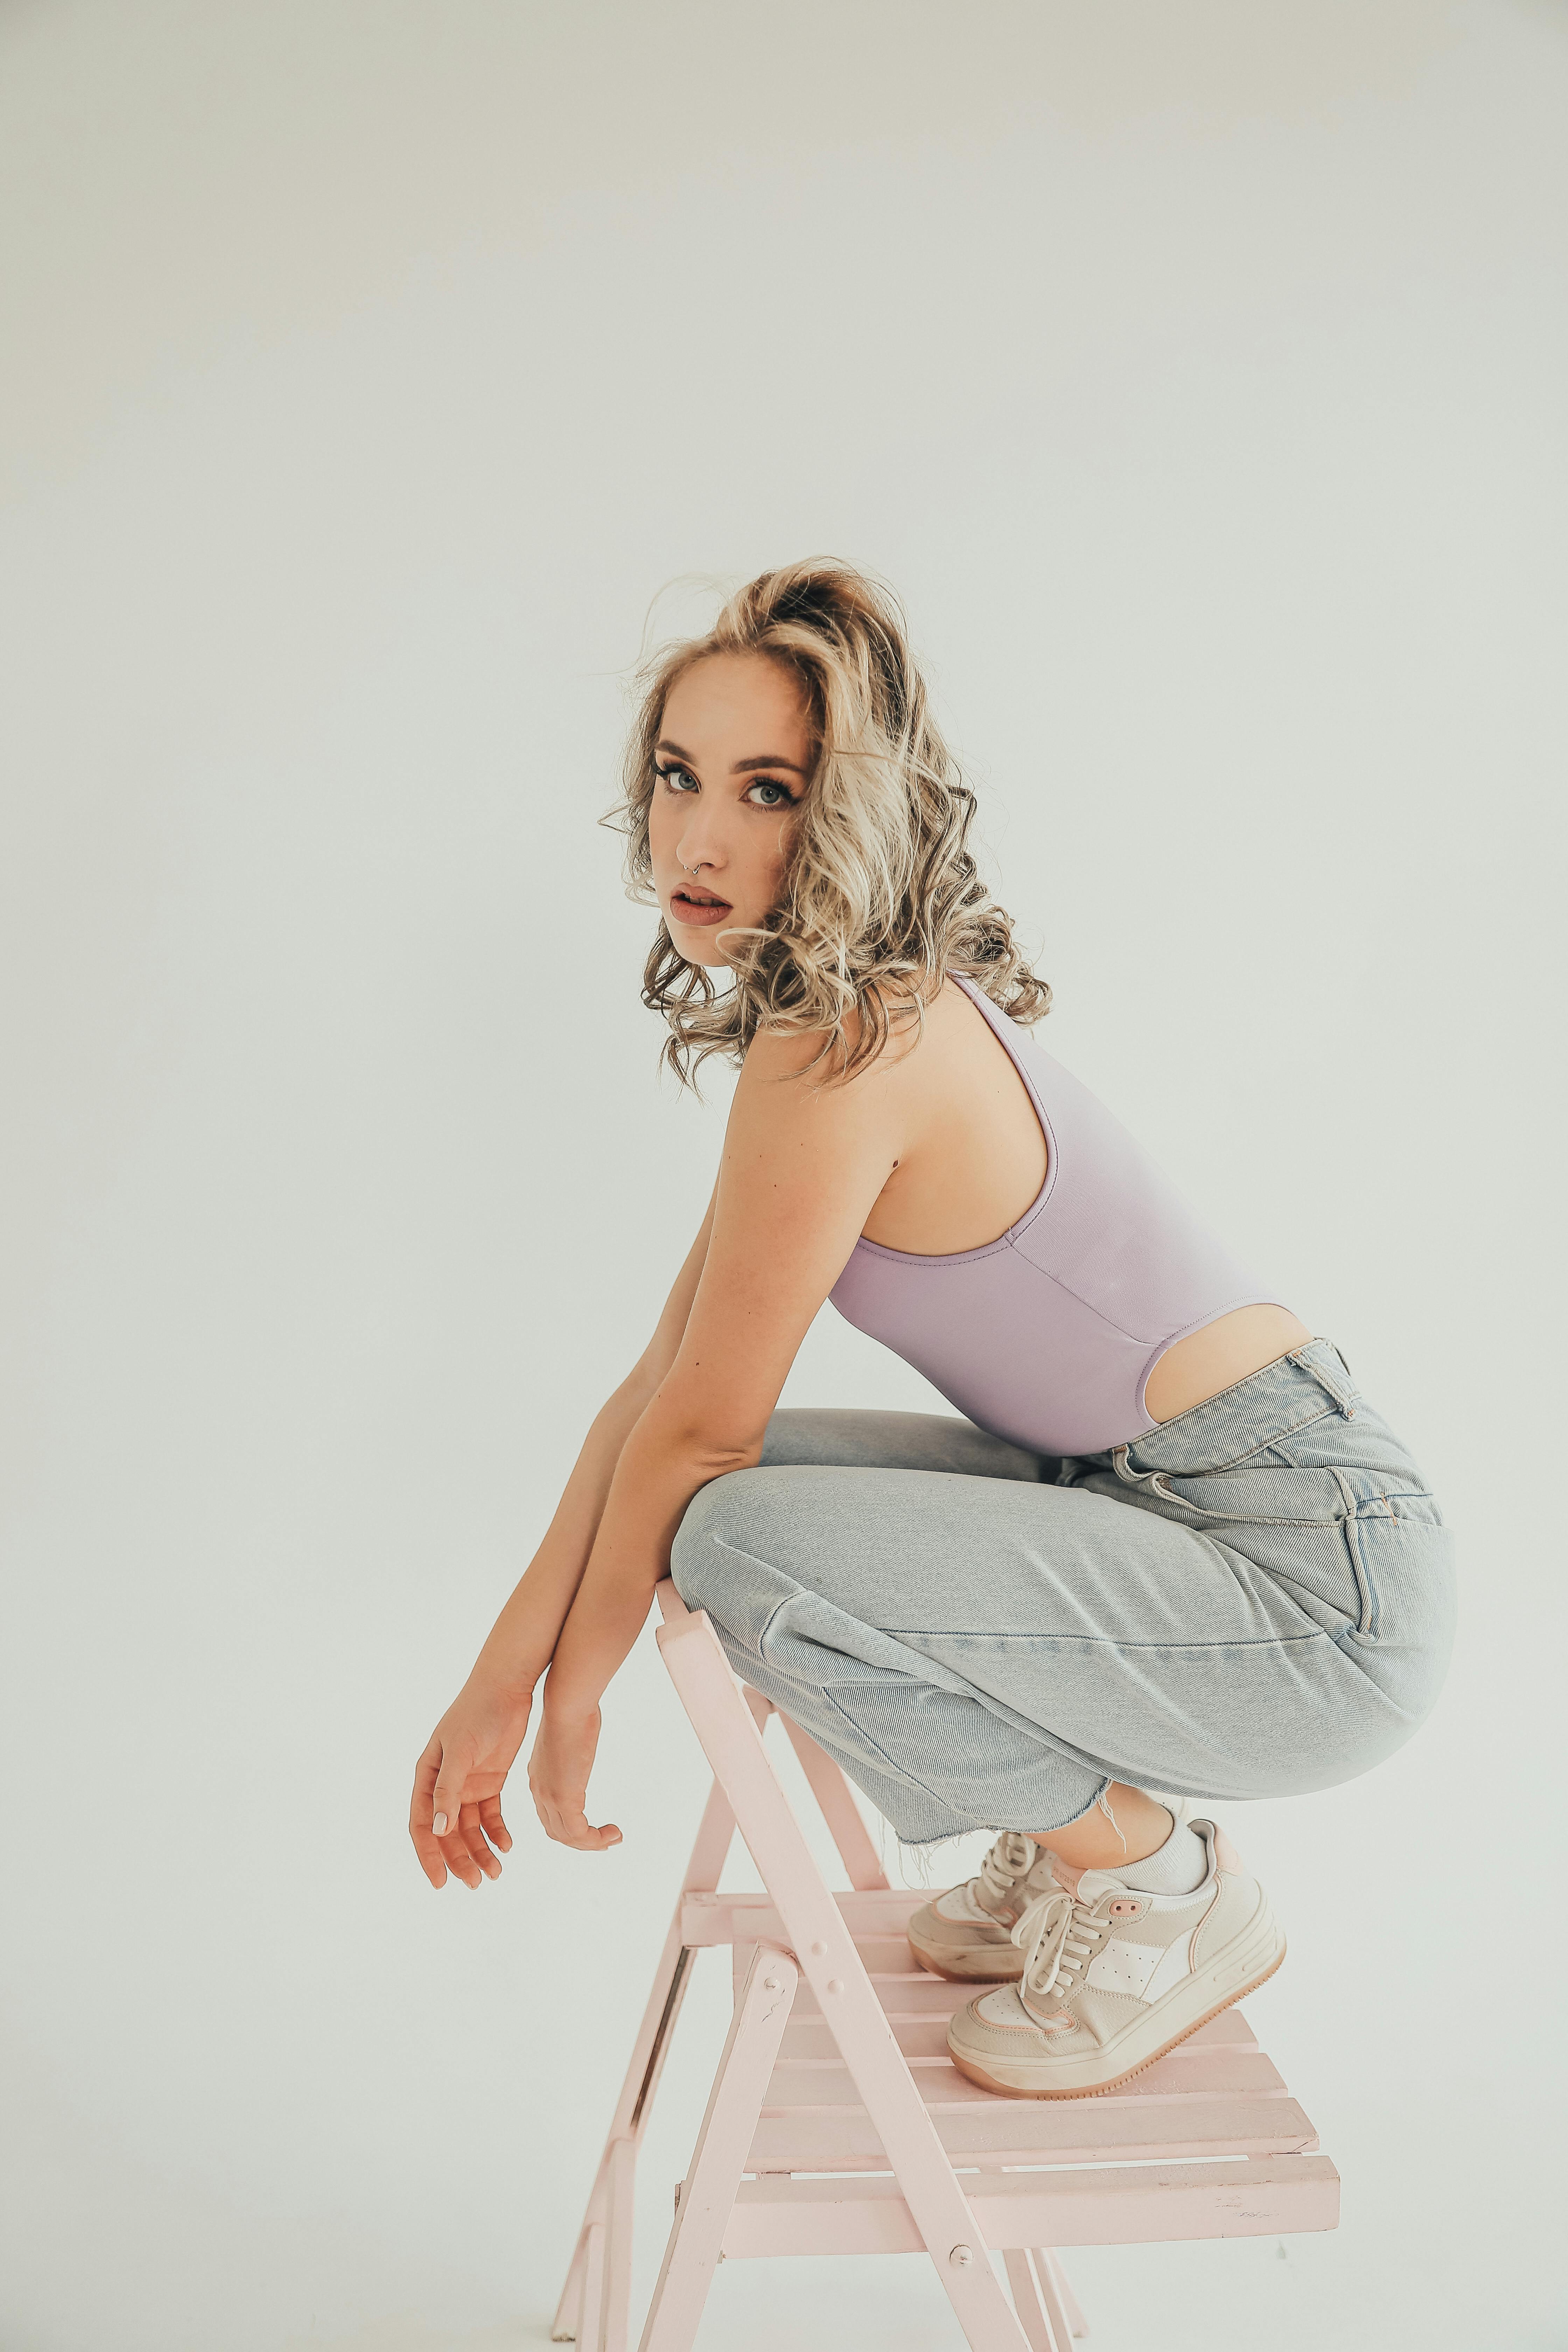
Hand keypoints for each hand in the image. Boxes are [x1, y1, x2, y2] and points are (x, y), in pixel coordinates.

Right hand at [410, 1671, 533, 1889]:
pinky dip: (497, 1832)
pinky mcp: (491, 1780)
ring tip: (495, 1873)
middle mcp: (445, 1785)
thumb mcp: (460, 1751)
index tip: (441, 1883)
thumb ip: (448, 1790)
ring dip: (480, 1851)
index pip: (422, 1826)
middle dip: (459, 1859)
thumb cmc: (477, 1713)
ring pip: (470, 1828)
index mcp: (428, 1777)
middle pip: (447, 1833)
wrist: (507, 1688)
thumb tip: (437, 1829)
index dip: (429, 1855)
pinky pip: (490, 1815)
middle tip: (476, 1883)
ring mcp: (468, 1784)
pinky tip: (508, 1846)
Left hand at [528, 1694, 622, 1851]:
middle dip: (581, 1841)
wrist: (566, 1705)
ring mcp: (550, 1796)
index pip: (549, 1813)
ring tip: (614, 1838)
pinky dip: (596, 1840)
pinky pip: (579, 1833)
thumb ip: (574, 1753)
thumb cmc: (572, 1710)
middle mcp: (540, 1790)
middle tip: (605, 1840)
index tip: (592, 1828)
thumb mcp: (572, 1738)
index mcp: (539, 1777)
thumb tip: (583, 1747)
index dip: (570, 1826)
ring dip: (593, 1843)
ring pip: (567, 1836)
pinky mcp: (564, 1798)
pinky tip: (613, 1833)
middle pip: (556, 1830)